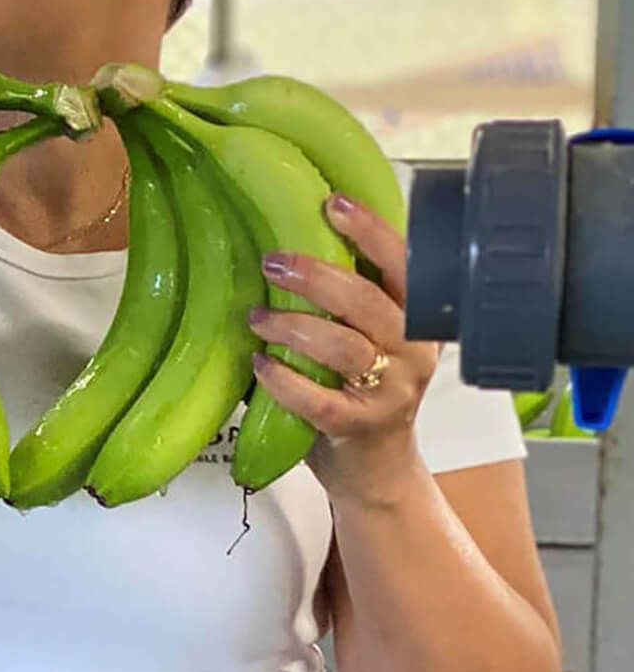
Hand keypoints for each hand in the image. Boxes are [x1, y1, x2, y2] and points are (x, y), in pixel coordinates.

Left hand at [244, 192, 440, 504]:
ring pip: (345, 349)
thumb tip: (285, 236)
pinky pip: (319, 401)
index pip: (405, 265)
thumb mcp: (366, 334)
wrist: (374, 468)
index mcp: (415, 317)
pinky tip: (259, 364)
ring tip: (256, 316)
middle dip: (318, 277)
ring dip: (293, 326)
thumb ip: (346, 295)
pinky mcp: (360, 428)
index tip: (333, 202)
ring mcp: (391, 393)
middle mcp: (413, 351)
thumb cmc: (359, 385)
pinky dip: (284, 380)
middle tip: (272, 260)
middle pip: (370, 303)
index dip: (372, 231)